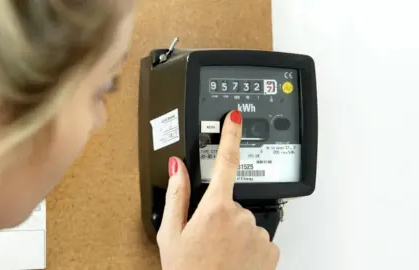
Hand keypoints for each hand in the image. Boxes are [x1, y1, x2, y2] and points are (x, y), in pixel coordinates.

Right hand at [157, 110, 279, 269]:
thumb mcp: (171, 234)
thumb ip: (176, 195)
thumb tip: (178, 168)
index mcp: (215, 208)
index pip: (226, 161)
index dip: (231, 134)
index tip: (236, 117)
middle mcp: (242, 217)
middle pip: (232, 200)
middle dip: (220, 213)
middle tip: (206, 237)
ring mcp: (259, 234)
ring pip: (245, 220)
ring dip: (234, 231)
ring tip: (219, 252)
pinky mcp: (271, 250)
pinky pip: (258, 237)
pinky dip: (248, 245)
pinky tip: (233, 259)